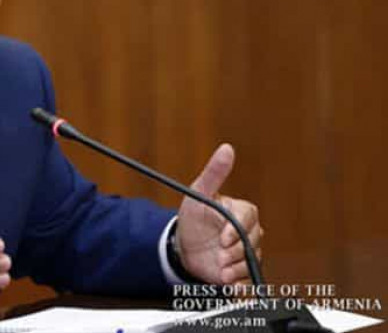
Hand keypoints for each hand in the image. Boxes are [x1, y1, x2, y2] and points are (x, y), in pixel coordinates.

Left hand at [177, 144, 262, 284]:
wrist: (182, 247)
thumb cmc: (193, 218)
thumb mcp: (199, 192)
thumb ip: (214, 172)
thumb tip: (226, 148)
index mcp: (241, 212)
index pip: (248, 217)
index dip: (237, 228)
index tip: (223, 236)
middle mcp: (248, 233)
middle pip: (252, 242)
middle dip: (234, 251)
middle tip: (219, 254)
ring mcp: (245, 253)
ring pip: (250, 262)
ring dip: (235, 268)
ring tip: (220, 268)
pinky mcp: (241, 272)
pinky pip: (247, 281)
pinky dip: (239, 284)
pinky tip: (228, 282)